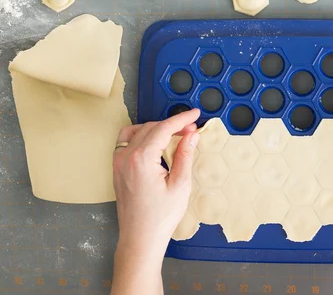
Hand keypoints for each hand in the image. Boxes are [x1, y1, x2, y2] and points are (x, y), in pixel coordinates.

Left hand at [112, 109, 200, 254]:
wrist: (140, 238)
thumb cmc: (161, 217)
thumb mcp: (180, 185)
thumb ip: (184, 155)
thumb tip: (191, 135)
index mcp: (142, 159)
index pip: (164, 129)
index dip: (181, 119)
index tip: (195, 114)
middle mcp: (126, 157)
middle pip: (151, 128)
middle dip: (172, 125)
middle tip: (191, 130)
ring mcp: (118, 163)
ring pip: (137, 132)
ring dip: (156, 129)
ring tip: (175, 135)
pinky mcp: (117, 169)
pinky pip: (126, 142)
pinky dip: (141, 136)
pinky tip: (154, 143)